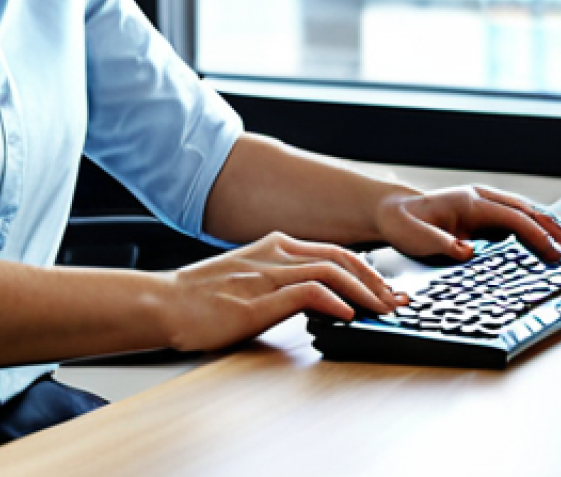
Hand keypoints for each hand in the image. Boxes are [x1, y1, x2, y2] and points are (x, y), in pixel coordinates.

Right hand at [163, 231, 407, 352]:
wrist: (164, 303)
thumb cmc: (201, 297)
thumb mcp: (247, 278)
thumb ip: (279, 279)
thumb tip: (317, 297)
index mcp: (272, 245)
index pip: (332, 251)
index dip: (366, 269)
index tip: (386, 289)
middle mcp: (274, 253)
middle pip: (340, 257)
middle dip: (375, 279)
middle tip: (396, 300)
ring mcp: (266, 275)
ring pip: (330, 271)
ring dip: (364, 292)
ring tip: (382, 310)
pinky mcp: (258, 300)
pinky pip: (306, 292)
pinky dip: (334, 300)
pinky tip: (347, 315)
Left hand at [375, 185, 560, 262]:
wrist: (392, 212)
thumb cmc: (403, 225)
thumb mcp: (415, 238)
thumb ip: (440, 243)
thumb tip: (467, 252)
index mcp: (469, 202)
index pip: (513, 217)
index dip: (536, 236)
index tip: (555, 255)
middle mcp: (481, 199)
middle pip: (528, 212)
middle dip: (554, 231)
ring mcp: (485, 206)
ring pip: (527, 214)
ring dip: (551, 230)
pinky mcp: (485, 216)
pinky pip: (518, 222)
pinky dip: (537, 232)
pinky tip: (550, 246)